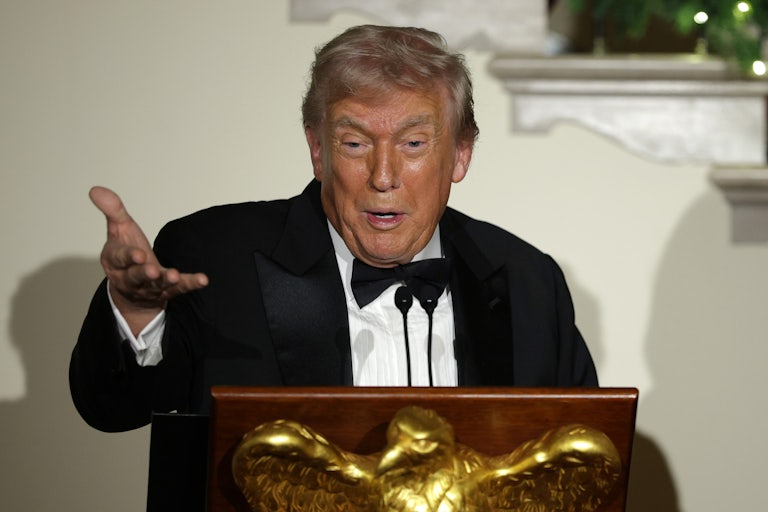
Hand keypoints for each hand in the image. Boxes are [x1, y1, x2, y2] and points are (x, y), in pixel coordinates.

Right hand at [89, 186, 207, 333]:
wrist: (131, 287)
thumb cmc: (126, 252)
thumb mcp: (119, 229)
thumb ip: (113, 210)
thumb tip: (96, 189)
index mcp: (116, 261)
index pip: (119, 258)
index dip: (128, 257)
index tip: (138, 255)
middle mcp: (131, 277)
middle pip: (136, 276)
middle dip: (144, 273)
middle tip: (153, 271)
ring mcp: (149, 287)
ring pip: (157, 285)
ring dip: (166, 281)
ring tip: (175, 276)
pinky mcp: (167, 291)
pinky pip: (179, 289)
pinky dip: (190, 284)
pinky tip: (202, 280)